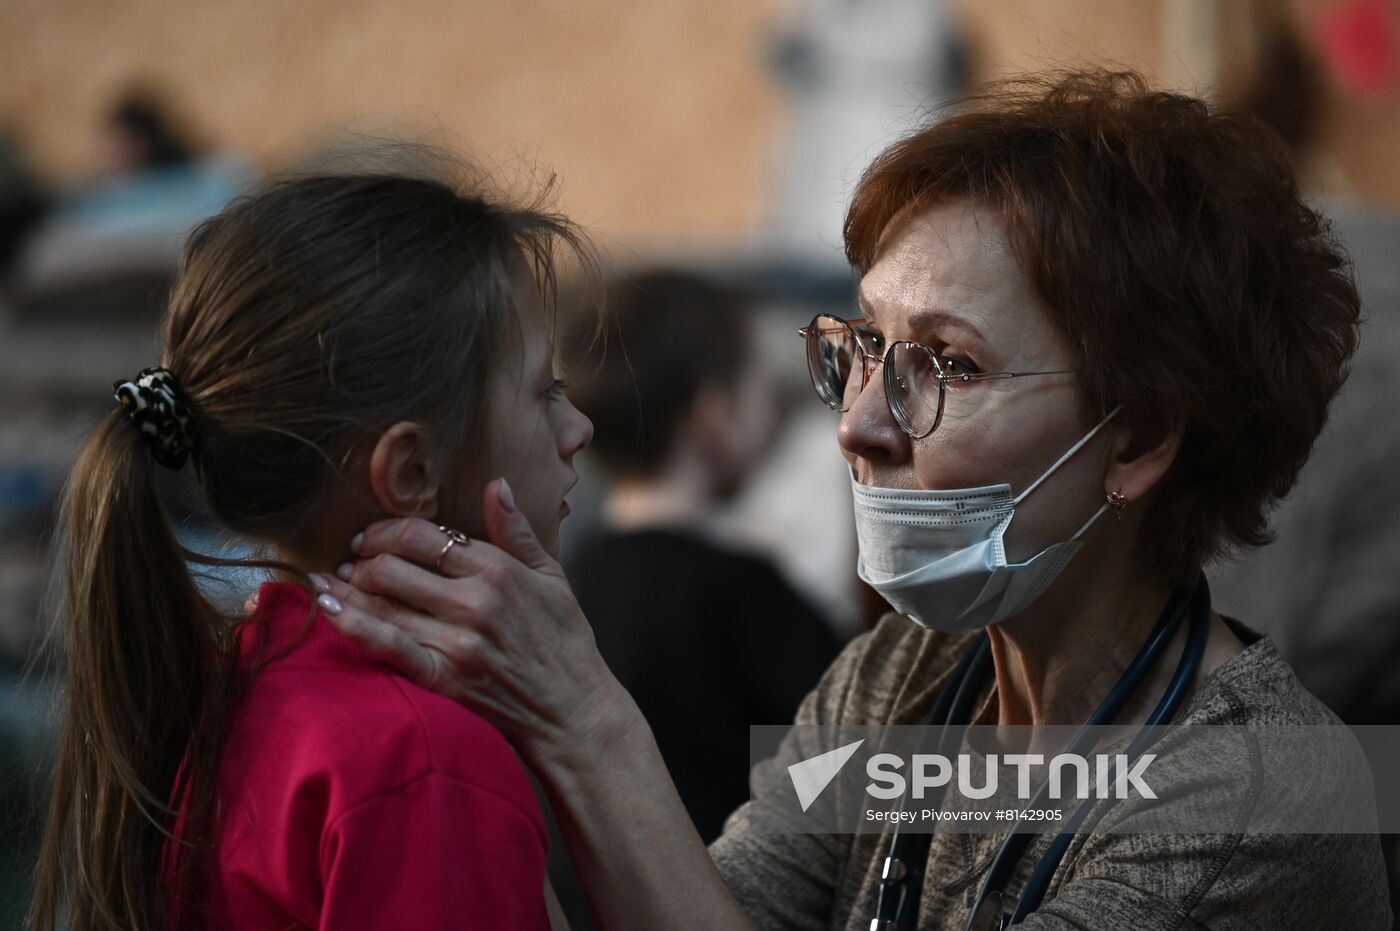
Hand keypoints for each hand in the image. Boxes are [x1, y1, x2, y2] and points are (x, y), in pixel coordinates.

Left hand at [312, 478, 637, 769]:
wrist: (573, 709)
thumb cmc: (564, 640)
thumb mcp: (552, 576)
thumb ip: (517, 530)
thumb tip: (496, 484)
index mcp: (497, 569)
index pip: (423, 535)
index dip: (386, 531)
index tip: (372, 536)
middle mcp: (474, 600)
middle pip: (393, 566)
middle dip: (362, 559)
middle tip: (351, 561)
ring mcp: (458, 641)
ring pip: (383, 604)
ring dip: (347, 590)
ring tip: (328, 581)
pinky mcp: (446, 677)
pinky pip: (390, 647)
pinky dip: (355, 626)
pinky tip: (329, 611)